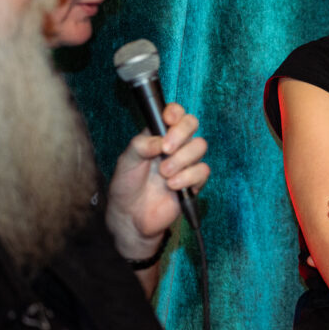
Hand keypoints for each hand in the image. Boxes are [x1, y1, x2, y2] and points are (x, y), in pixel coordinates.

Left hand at [106, 103, 209, 260]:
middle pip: (192, 124)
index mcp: (158, 135)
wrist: (131, 216)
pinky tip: (172, 185)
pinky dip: (187, 178)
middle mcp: (175, 145)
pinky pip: (202, 171)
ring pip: (200, 146)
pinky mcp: (194, 181)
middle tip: (166, 149)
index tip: (168, 120)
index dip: (175, 112)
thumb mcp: (126, 161)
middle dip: (181, 134)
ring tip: (164, 173)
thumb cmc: (126, 185)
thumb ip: (141, 145)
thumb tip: (160, 140)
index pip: (174, 113)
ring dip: (181, 159)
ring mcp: (186, 162)